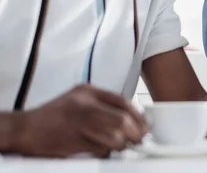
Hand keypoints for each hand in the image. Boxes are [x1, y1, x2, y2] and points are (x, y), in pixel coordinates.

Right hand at [12, 84, 146, 157]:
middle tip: (138, 139)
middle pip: (122, 120)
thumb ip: (102, 102)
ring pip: (113, 137)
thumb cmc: (53, 115)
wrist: (25, 128)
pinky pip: (99, 150)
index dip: (138, 115)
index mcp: (87, 92)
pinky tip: (102, 150)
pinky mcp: (73, 143)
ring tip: (119, 146)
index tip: (144, 125)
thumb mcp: (79, 97)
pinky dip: (105, 152)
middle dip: (135, 132)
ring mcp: (78, 124)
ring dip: (121, 145)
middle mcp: (84, 106)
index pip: (122, 101)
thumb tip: (131, 116)